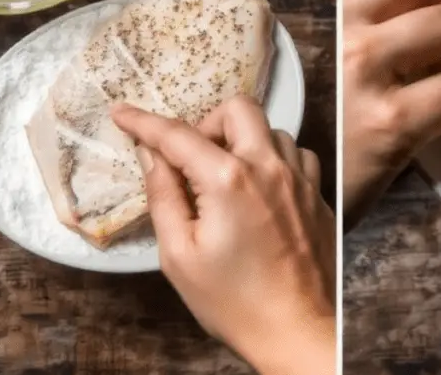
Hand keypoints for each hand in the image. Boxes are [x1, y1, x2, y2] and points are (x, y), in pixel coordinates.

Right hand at [112, 98, 335, 374]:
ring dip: (242, 142)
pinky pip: (296, 154)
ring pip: (270, 129)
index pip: (177, 135)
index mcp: (229, 180)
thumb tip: (151, 155)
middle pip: (237, 108)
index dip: (143, 121)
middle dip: (206, 122)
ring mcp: (300, 178)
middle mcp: (269, 167)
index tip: (122, 113)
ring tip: (225, 180)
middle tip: (191, 159)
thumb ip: (163, 196)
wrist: (298, 331)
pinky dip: (273, 159)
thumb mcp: (180, 254)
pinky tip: (260, 189)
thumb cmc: (235, 302)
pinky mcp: (318, 194)